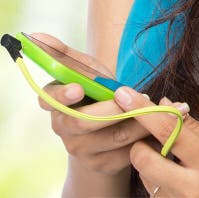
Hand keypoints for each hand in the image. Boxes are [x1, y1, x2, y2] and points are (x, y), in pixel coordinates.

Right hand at [32, 33, 187, 176]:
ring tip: (163, 107)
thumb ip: (63, 53)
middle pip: (85, 122)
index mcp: (54, 102)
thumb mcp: (83, 70)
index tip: (78, 87)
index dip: (63, 95)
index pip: (50, 99)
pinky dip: (148, 138)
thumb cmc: (95, 92)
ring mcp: (81, 150)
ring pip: (114, 137)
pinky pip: (128, 153)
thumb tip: (35, 34)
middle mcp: (62, 128)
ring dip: (142, 121)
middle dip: (115, 108)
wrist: (109, 129)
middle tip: (142, 94)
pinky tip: (163, 127)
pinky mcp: (102, 165)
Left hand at [113, 86, 198, 196]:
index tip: (125, 94)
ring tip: (174, 161)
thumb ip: (195, 129)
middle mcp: (191, 188)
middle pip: (143, 158)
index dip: (144, 110)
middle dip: (141, 142)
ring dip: (150, 161)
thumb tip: (165, 103)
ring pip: (144, 175)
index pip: (169, 131)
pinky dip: (157, 179)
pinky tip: (176, 177)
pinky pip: (151, 191)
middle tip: (153, 137)